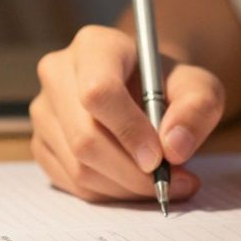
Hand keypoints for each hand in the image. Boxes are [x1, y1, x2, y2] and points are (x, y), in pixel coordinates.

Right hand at [30, 25, 224, 201]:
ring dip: (125, 187)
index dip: (129, 131)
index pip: (98, 92)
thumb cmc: (169, 86)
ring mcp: (43, 110)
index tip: (161, 158)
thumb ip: (196, 110)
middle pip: (84, 137)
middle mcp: (57, 73)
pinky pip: (71, 183)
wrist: (144, 91)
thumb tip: (174, 148)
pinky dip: (108, 194)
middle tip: (171, 183)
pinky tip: (133, 182)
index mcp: (94, 46)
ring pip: (78, 166)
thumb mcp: (199, 87)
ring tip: (161, 182)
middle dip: (132, 172)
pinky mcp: (41, 143)